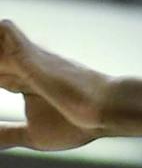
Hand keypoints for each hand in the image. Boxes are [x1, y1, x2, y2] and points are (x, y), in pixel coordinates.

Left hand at [0, 20, 111, 150]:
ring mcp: (23, 56)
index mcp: (19, 80)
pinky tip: (4, 68)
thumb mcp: (33, 135)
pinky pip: (2, 32)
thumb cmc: (80, 124)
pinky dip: (0, 42)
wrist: (106, 111)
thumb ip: (7, 134)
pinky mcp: (27, 51)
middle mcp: (18, 64)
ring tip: (11, 79)